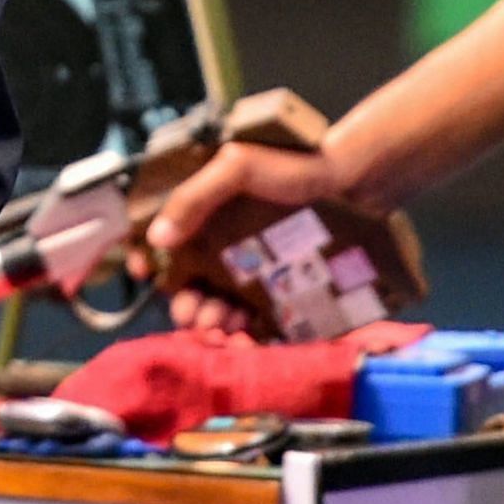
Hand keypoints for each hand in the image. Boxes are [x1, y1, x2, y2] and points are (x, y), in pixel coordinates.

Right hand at [144, 141, 350, 333]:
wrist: (357, 183)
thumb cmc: (296, 164)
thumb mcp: (237, 168)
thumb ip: (194, 197)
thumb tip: (158, 237)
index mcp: (208, 221)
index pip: (166, 249)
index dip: (151, 263)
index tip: (146, 273)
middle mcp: (226, 253)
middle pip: (190, 288)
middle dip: (183, 305)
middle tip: (189, 313)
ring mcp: (255, 280)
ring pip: (219, 312)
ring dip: (209, 323)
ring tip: (216, 325)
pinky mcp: (285, 301)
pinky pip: (257, 327)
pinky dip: (244, 338)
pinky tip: (242, 336)